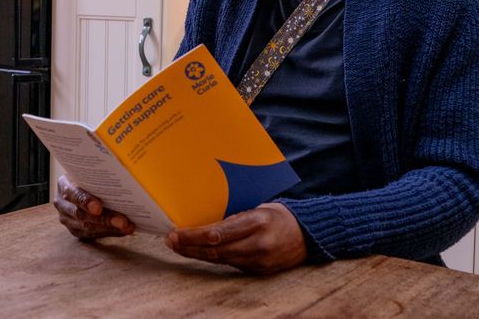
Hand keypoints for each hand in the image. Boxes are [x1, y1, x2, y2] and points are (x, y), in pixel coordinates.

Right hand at [53, 174, 135, 239]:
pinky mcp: (75, 230)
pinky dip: (109, 233)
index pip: (74, 194)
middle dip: (104, 219)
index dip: (86, 202)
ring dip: (110, 229)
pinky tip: (123, 230)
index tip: (99, 208)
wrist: (76, 184)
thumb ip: (100, 174)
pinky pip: (92, 235)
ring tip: (128, 227)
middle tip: (123, 221)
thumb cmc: (87, 175)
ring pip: (87, 228)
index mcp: (64, 185)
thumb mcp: (89, 171)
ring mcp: (67, 219)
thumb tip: (124, 170)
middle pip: (82, 215)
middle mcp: (62, 204)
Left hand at [165, 203, 306, 273]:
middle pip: (215, 250)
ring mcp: (258, 260)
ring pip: (220, 260)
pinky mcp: (259, 271)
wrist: (307, 235)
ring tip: (180, 247)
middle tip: (171, 241)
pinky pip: (231, 264)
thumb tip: (205, 221)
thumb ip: (235, 216)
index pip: (218, 233)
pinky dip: (214, 258)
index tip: (176, 233)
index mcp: (257, 221)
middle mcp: (257, 243)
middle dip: (189, 247)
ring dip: (198, 254)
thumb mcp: (258, 207)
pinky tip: (201, 252)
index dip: (193, 236)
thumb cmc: (279, 215)